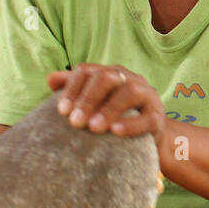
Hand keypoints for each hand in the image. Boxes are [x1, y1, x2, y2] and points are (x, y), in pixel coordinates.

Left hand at [47, 64, 166, 148]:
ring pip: (129, 92)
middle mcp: (129, 78)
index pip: (88, 71)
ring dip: (109, 109)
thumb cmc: (113, 117)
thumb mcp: (93, 102)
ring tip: (93, 127)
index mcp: (111, 73)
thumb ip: (73, 88)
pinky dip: (131, 124)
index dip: (73, 88)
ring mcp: (147, 95)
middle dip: (88, 98)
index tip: (62, 111)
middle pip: (107, 78)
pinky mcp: (158, 116)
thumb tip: (50, 79)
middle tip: (75, 122)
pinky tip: (115, 131)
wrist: (146, 135)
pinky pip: (147, 117)